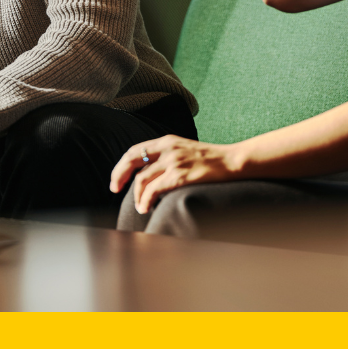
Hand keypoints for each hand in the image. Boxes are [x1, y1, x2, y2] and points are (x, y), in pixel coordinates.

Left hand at [109, 135, 240, 214]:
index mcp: (167, 140)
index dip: (122, 165)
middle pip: (132, 161)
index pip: (135, 150)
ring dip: (137, 197)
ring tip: (141, 207)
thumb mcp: (186, 150)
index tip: (117, 180)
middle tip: (114, 190)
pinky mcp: (180, 175)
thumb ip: (169, 156)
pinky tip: (147, 208)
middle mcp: (168, 148)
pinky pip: (154, 190)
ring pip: (142, 180)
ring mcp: (174, 161)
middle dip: (119, 176)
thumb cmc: (212, 160)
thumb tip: (151, 173)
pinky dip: (146, 200)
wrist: (232, 161)